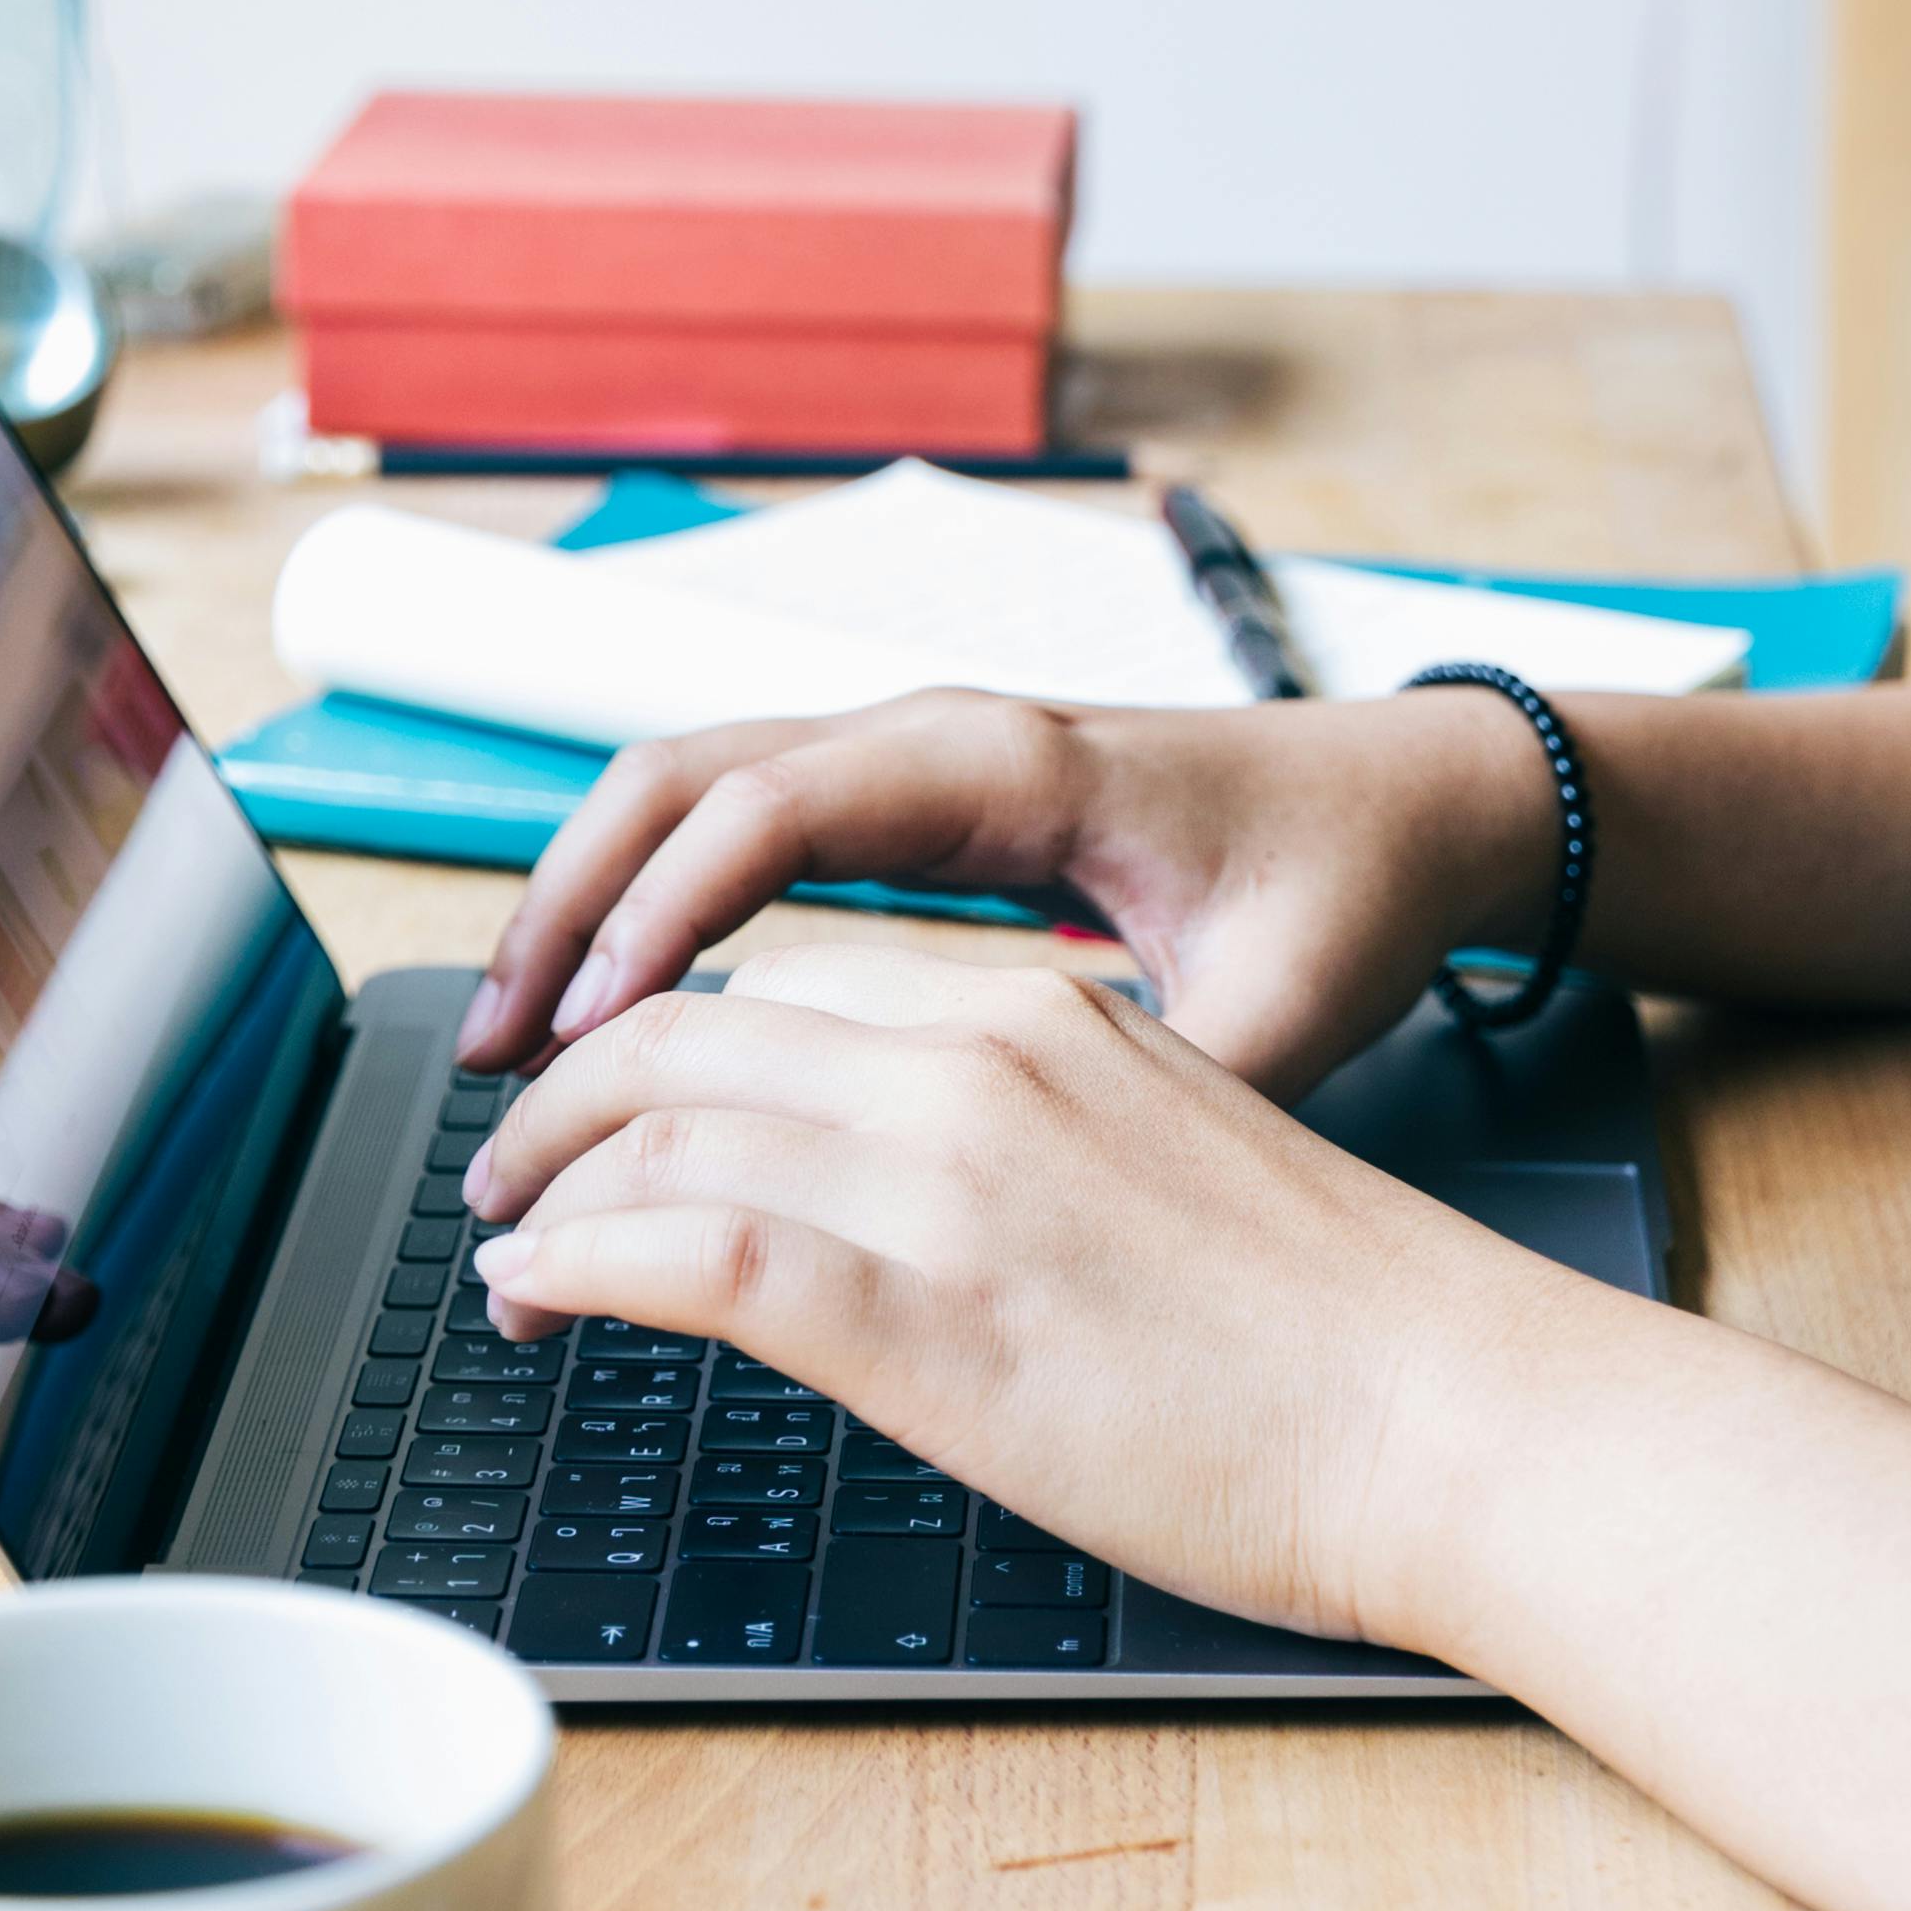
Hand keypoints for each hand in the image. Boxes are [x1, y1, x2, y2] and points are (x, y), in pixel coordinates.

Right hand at [453, 679, 1554, 1095]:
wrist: (1420, 805)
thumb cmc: (1350, 888)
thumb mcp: (1280, 1003)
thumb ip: (1169, 1074)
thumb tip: (1054, 1171)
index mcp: (1008, 765)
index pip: (771, 805)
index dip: (660, 913)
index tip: (588, 1031)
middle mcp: (942, 739)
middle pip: (685, 777)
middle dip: (570, 905)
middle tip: (490, 1058)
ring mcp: (923, 764)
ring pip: (694, 792)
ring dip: (593, 902)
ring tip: (512, 1047)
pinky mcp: (924, 808)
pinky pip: (745, 829)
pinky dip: (656, 903)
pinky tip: (620, 1018)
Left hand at [455, 951, 1591, 1639]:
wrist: (1449, 1408)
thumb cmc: (1343, 1335)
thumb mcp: (1169, 1167)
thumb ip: (1034, 1151)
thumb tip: (925, 1205)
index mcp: (1047, 1016)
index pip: (795, 979)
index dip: (672, 1040)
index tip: (621, 1110)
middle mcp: (980, 1058)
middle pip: (696, 1028)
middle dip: (574, 1097)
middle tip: (517, 1174)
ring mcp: (947, 1179)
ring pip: (667, 1122)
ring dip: (549, 1186)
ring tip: (507, 1256)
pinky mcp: (923, 1314)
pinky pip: (689, 1249)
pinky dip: (580, 1260)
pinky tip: (540, 1295)